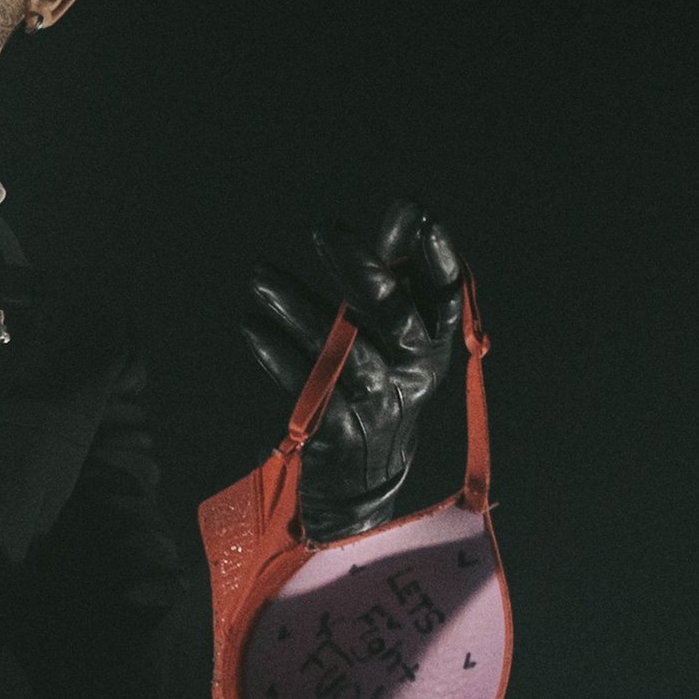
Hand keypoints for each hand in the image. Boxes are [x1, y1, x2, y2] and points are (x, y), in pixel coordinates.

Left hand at [241, 200, 463, 537]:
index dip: (435, 254)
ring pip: (344, 350)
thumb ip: (393, 278)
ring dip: (298, 308)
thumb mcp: (393, 339)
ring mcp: (378, 406)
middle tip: (325, 230)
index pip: (446, 294)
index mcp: (434, 345)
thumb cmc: (371, 391)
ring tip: (260, 277)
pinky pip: (307, 388)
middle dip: (361, 268)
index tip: (414, 214)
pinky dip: (277, 354)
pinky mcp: (339, 435)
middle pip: (396, 316)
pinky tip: (252, 326)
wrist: (359, 485)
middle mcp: (414, 374)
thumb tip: (402, 212)